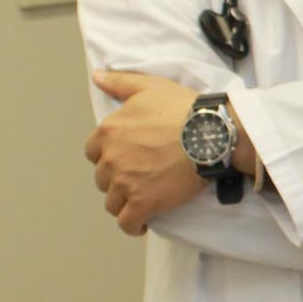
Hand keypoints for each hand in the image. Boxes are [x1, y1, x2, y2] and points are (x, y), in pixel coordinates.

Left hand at [85, 71, 205, 234]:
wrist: (210, 133)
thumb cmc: (183, 108)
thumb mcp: (150, 86)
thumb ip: (120, 82)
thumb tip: (97, 76)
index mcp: (109, 132)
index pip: (93, 152)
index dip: (109, 156)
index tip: (126, 157)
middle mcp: (111, 158)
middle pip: (103, 178)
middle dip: (117, 179)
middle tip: (139, 178)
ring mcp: (125, 183)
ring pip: (112, 202)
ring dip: (124, 202)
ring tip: (141, 200)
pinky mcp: (143, 203)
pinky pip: (127, 222)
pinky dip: (132, 225)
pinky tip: (142, 223)